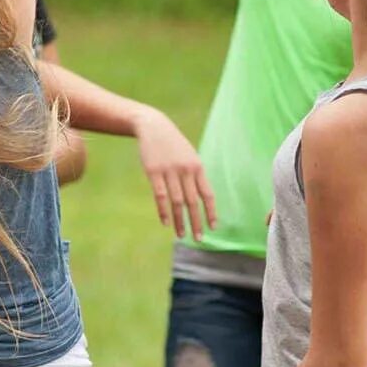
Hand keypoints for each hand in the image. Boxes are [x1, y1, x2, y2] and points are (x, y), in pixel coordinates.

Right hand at [132, 108, 216, 241]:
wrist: (154, 127)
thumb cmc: (174, 144)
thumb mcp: (189, 156)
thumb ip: (195, 175)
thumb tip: (201, 199)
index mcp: (197, 167)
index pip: (207, 194)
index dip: (211, 212)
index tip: (213, 228)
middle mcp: (186, 170)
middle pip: (193, 201)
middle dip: (196, 222)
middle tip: (198, 239)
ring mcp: (169, 171)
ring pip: (177, 201)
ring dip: (180, 221)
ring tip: (181, 235)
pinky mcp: (154, 172)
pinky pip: (160, 195)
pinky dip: (163, 211)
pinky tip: (165, 222)